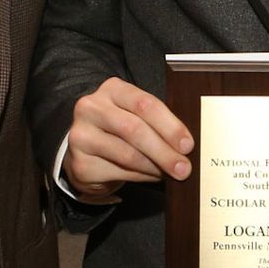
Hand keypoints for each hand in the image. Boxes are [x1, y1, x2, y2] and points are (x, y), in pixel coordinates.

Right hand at [62, 76, 192, 199]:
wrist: (86, 147)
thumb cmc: (119, 128)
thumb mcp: (136, 115)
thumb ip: (157, 123)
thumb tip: (186, 146)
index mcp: (112, 90)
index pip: (144, 104)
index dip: (170, 126)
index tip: (188, 145)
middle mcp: (91, 108)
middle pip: (134, 130)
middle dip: (164, 152)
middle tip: (183, 168)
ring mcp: (81, 136)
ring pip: (127, 154)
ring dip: (155, 167)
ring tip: (170, 173)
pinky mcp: (81, 163)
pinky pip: (119, 173)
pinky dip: (141, 177)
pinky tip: (152, 176)